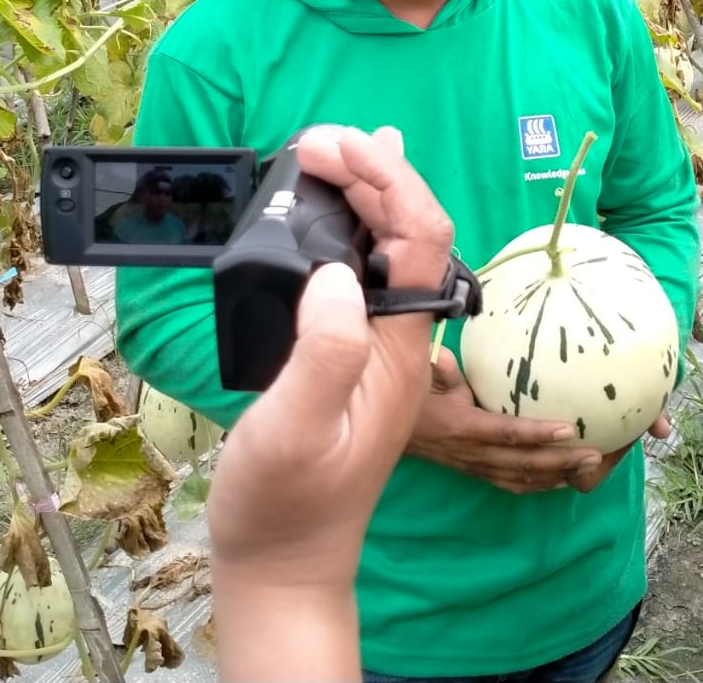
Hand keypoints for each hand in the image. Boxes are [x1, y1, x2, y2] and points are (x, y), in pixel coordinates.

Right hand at [207, 125, 451, 586]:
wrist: (283, 561)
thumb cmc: (284, 504)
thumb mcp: (294, 430)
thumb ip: (322, 352)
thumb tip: (337, 273)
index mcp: (400, 349)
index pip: (419, 237)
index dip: (385, 179)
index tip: (331, 147)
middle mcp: (402, 339)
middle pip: (412, 232)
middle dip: (376, 172)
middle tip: (317, 140)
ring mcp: (379, 346)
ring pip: (393, 249)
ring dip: (368, 192)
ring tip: (332, 151)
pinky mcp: (353, 353)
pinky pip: (368, 272)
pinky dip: (353, 226)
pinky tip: (342, 207)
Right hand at [408, 355, 672, 494]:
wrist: (384, 432)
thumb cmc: (408, 398)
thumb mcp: (419, 378)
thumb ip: (438, 369)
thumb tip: (441, 353)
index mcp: (462, 428)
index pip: (506, 433)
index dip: (538, 433)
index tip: (570, 427)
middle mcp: (472, 455)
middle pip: (523, 464)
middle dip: (560, 462)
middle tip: (595, 455)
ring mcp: (475, 467)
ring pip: (522, 479)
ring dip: (556, 476)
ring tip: (589, 469)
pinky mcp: (476, 473)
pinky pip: (512, 484)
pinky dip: (539, 485)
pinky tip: (562, 481)